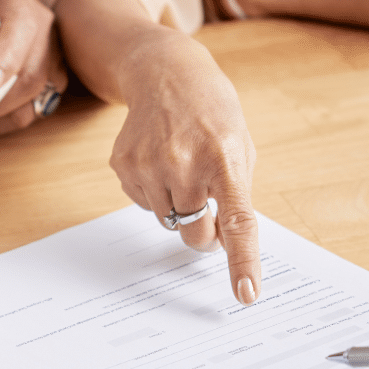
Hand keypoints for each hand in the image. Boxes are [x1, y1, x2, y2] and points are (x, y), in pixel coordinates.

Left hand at [0, 0, 66, 135]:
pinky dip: (5, 120)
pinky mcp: (52, 80)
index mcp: (17, 0)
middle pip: (32, 72)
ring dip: (1, 113)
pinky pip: (34, 109)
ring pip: (36, 95)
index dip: (6, 57)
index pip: (22, 27)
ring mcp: (52, 56)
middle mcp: (43, 28)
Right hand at [109, 28, 259, 304]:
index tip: (245, 294)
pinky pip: (142, 204)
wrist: (166, 73)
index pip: (236, 222)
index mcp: (224, 159)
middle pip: (194, 235)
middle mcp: (184, 163)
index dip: (242, 261)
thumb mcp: (240, 148)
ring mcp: (149, 164)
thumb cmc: (212, 114)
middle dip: (203, 234)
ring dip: (178, 207)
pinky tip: (159, 160)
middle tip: (207, 209)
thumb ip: (236, 197)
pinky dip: (154, 192)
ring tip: (181, 168)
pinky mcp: (123, 165)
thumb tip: (222, 244)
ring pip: (167, 222)